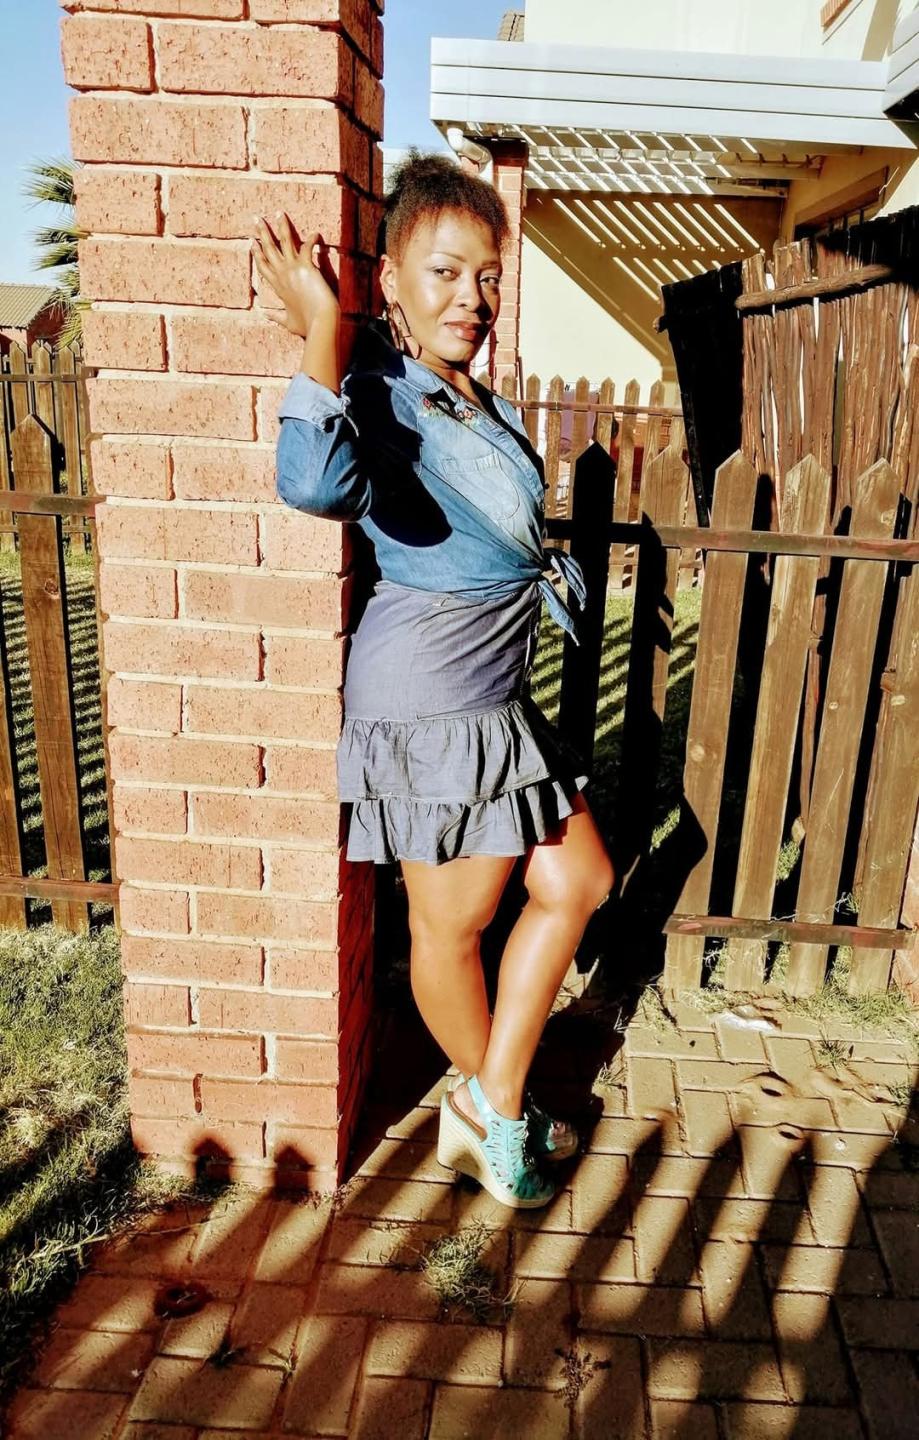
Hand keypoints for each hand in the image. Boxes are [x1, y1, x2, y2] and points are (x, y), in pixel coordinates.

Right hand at [251, 213, 338, 337]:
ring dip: (281, 226)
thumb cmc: (306, 325)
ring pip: (283, 242)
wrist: (318, 322)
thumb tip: (264, 315)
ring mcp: (292, 269)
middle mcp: (281, 275)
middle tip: (257, 218)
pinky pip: (306, 247)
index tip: (252, 242)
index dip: (257, 254)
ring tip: (279, 213)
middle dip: (262, 232)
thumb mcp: (287, 322)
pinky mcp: (306, 267)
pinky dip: (311, 240)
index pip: (263, 266)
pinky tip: (316, 233)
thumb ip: (276, 316)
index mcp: (277, 286)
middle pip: (268, 249)